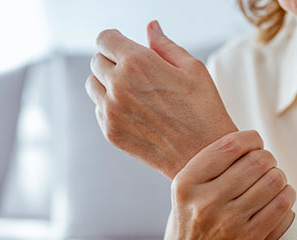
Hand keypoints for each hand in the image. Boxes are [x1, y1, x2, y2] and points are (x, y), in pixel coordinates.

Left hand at [85, 20, 236, 178]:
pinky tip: (136, 112)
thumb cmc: (204, 111)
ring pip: (92, 85)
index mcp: (138, 62)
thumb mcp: (192, 69)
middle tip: (134, 72)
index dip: (115, 40)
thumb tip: (150, 27)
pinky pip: (99, 109)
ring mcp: (111, 110)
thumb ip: (165, 45)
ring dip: (107, 83)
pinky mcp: (111, 132)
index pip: (105, 38)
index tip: (123, 46)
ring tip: (134, 92)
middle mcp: (118, 85)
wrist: (202, 157)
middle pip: (96, 60)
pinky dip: (110, 107)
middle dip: (112, 60)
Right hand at [162, 131, 295, 239]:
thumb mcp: (186, 191)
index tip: (254, 144)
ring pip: (273, 181)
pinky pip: (280, 205)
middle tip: (266, 164)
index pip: (231, 146)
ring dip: (279, 176)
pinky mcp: (247, 239)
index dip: (251, 139)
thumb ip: (211, 165)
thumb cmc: (192, 219)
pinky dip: (286, 195)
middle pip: (257, 162)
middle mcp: (204, 203)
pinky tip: (281, 195)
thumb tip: (251, 141)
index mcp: (186, 184)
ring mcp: (227, 223)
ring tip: (273, 180)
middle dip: (267, 158)